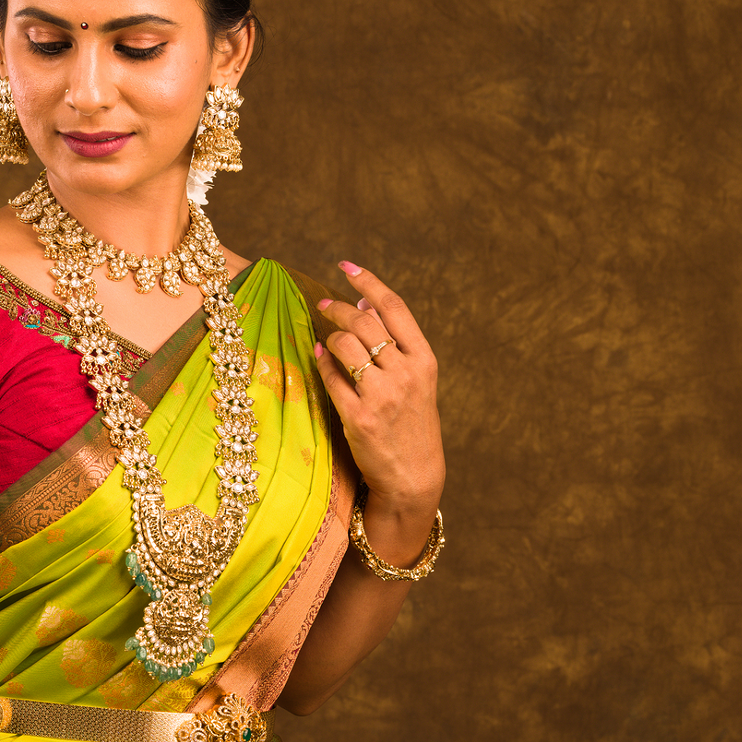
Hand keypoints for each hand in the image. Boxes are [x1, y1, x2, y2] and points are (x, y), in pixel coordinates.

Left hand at [313, 262, 444, 510]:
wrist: (413, 475)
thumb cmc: (412, 423)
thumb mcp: (416, 379)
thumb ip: (393, 341)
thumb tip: (364, 300)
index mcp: (424, 360)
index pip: (394, 307)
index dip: (368, 281)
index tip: (345, 266)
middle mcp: (405, 374)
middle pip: (364, 322)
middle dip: (338, 307)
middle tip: (324, 303)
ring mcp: (382, 396)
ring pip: (345, 346)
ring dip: (329, 335)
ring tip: (325, 337)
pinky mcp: (358, 417)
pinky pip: (331, 377)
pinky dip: (321, 361)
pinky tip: (318, 355)